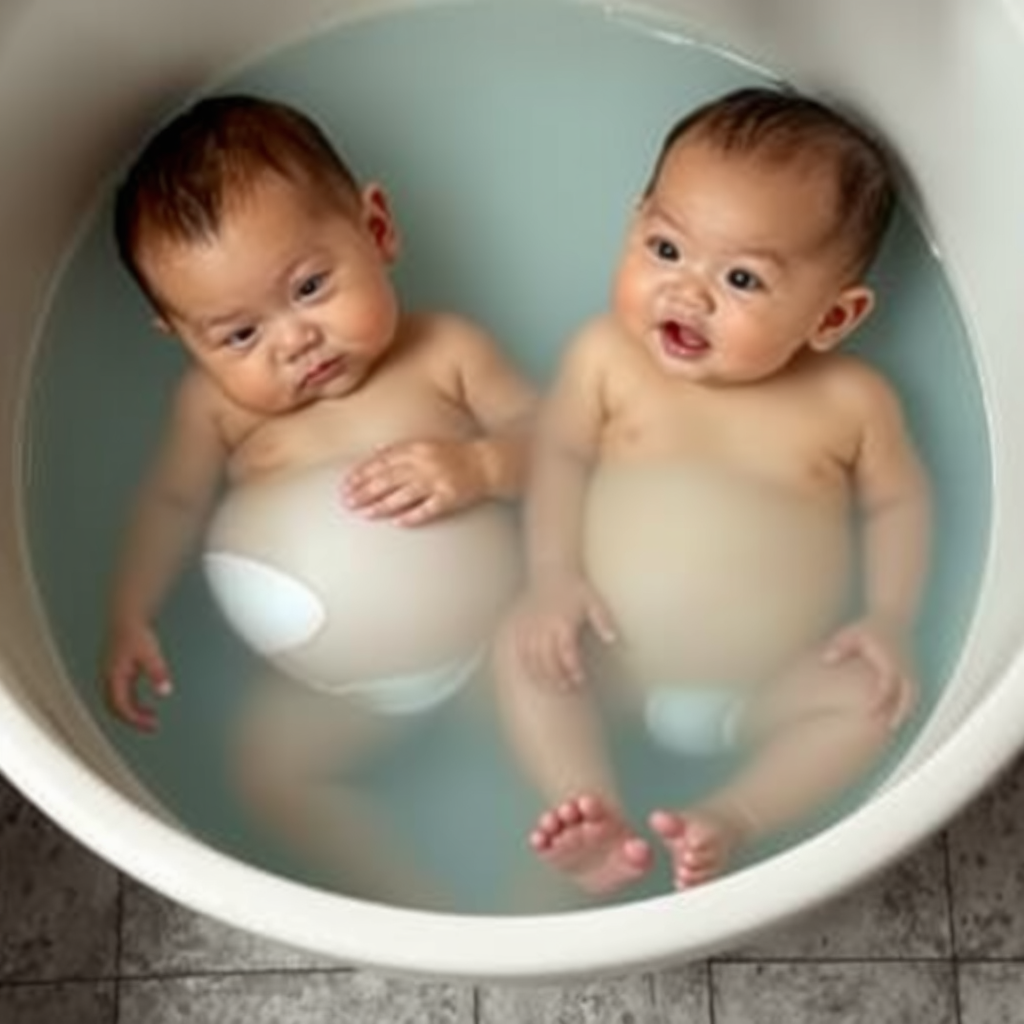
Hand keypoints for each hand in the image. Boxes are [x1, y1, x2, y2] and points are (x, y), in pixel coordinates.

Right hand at [101, 619, 172, 731]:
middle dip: (132, 719)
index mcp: (113, 676)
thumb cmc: (136, 634)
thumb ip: (157, 673)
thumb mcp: (150, 654)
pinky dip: (132, 702)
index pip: (121, 706)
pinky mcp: (117, 671)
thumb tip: (165, 691)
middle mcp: (108, 678)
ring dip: (132, 711)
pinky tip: (145, 703)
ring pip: (117, 701)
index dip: (135, 719)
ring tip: (151, 717)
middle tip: (151, 726)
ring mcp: (111, 675)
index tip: (151, 725)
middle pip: (115, 708)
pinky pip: (122, 693)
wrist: (126, 617)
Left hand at [342, 439, 488, 525]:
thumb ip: (400, 450)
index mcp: (416, 448)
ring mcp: (438, 481)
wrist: (486, 463)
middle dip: (365, 491)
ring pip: (403, 496)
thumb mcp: (425, 444)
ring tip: (364, 514)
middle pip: (388, 479)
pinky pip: (427, 509)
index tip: (346, 484)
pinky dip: (412, 516)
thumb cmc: (453, 455)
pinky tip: (396, 523)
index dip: (362, 473)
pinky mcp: (450, 498)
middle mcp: (425, 464)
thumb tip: (374, 454)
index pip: (382, 461)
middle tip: (347, 502)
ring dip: (381, 506)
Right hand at [513, 574, 617, 689]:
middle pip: (547, 660)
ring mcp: (530, 627)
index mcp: (563, 621)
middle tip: (568, 688)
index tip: (581, 680)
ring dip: (542, 676)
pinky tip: (536, 675)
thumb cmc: (576, 590)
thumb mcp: (595, 602)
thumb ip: (604, 621)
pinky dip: (526, 666)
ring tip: (554, 686)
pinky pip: (520, 651)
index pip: (566, 652)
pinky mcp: (521, 627)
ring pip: (531, 659)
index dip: (573, 669)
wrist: (552, 572)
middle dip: (557, 678)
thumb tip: (612, 639)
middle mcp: (544, 625)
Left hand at [821, 614, 916, 728]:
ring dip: (905, 711)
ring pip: (913, 695)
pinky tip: (895, 718)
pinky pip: (913, 692)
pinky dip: (906, 706)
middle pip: (907, 693)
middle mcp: (903, 665)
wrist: (892, 618)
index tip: (869, 712)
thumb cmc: (868, 628)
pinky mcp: (911, 673)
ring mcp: (910, 669)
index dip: (879, 698)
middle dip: (899, 711)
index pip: (886, 681)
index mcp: (888, 658)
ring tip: (892, 728)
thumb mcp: (849, 634)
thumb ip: (838, 646)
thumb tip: (827, 660)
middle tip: (888, 728)